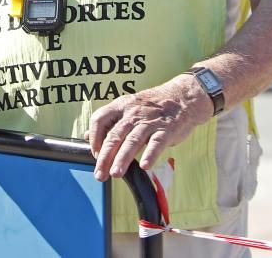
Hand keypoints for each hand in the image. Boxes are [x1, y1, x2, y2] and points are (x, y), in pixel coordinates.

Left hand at [85, 75, 211, 180]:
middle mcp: (133, 113)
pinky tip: (144, 166)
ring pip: (133, 140)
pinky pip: (157, 142)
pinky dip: (150, 154)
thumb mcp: (128, 107)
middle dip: (105, 156)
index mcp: (122, 106)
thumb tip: (87, 136)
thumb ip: (110, 122)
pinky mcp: (166, 129)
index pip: (100, 119)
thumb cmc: (153, 106)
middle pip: (114, 134)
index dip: (94, 138)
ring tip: (115, 173)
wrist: (183, 97)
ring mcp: (150, 121)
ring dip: (123, 158)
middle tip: (100, 174)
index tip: (94, 154)